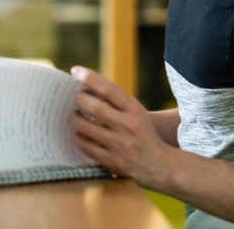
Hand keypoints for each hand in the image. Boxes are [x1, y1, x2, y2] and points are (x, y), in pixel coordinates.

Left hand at [68, 66, 173, 187]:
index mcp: (134, 110)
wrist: (159, 164)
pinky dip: (78, 137)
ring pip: (84, 127)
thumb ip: (116, 101)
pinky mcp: (112, 161)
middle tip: (76, 98)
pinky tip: (80, 134)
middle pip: (93, 107)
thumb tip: (86, 87)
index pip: (108, 89)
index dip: (89, 77)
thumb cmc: (142, 133)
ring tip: (75, 116)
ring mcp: (120, 145)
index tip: (75, 71)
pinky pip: (85, 146)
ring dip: (74, 119)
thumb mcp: (136, 112)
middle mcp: (128, 126)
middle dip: (78, 99)